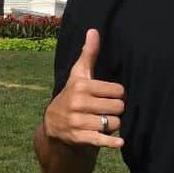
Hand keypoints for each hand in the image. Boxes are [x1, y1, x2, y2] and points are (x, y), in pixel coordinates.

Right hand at [43, 28, 124, 149]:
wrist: (54, 125)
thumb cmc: (74, 94)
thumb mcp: (79, 74)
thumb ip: (89, 54)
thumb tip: (94, 30)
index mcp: (80, 86)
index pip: (117, 90)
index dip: (118, 94)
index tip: (111, 95)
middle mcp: (77, 103)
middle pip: (117, 107)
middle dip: (117, 109)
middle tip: (109, 109)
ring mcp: (77, 122)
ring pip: (113, 123)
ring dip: (114, 124)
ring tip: (105, 120)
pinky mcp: (78, 138)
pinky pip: (101, 140)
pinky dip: (111, 142)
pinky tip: (119, 142)